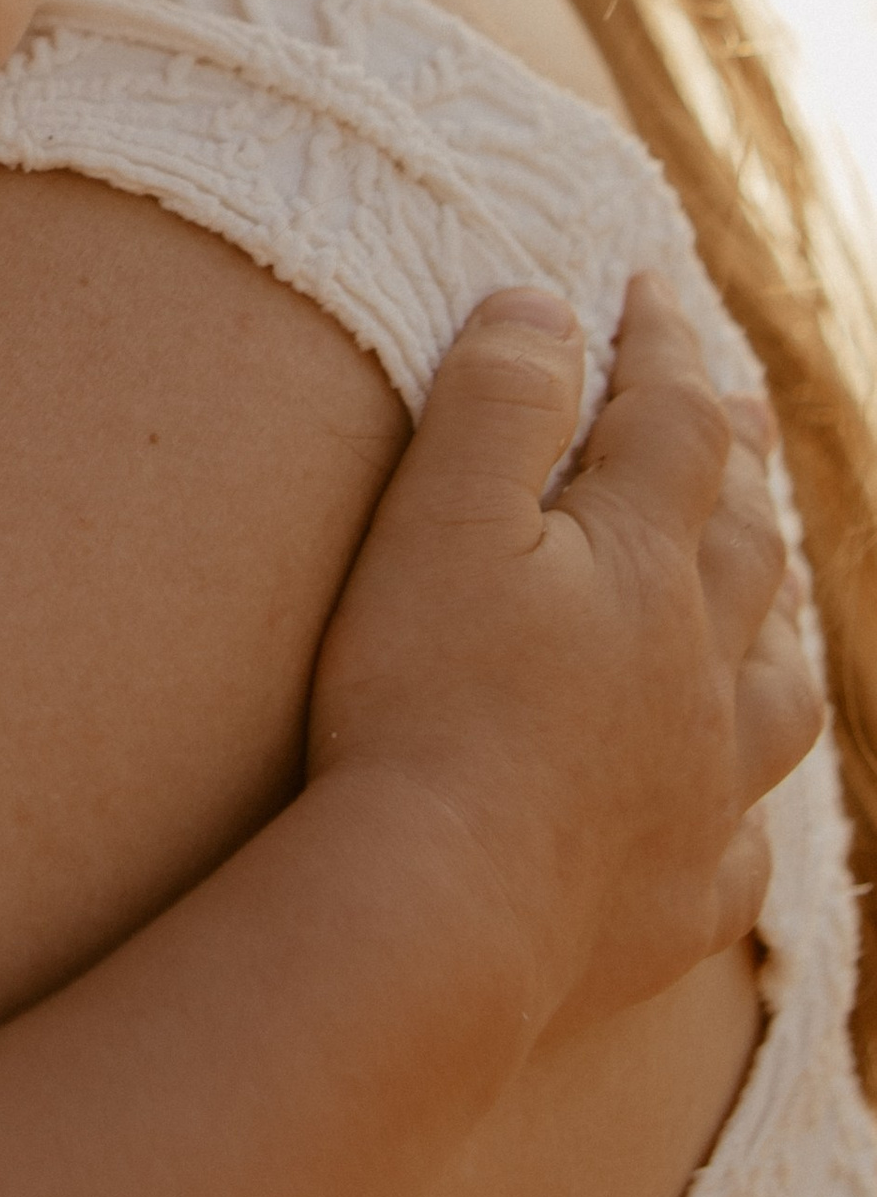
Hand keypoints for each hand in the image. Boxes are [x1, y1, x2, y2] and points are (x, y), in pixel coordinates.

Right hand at [306, 272, 814, 1039]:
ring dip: (772, 629)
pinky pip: (737, 847)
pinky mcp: (678, 900)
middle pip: (744, 545)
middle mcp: (701, 670)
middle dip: (735, 464)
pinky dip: (735, 809)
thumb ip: (498, 404)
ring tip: (768, 604)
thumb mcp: (440, 519)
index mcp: (643, 564)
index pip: (672, 424)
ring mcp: (703, 791)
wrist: (445, 907)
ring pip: (772, 691)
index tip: (644, 288)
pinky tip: (718, 808)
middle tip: (736, 411)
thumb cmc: (423, 702)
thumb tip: (543, 304)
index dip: (659, 347)